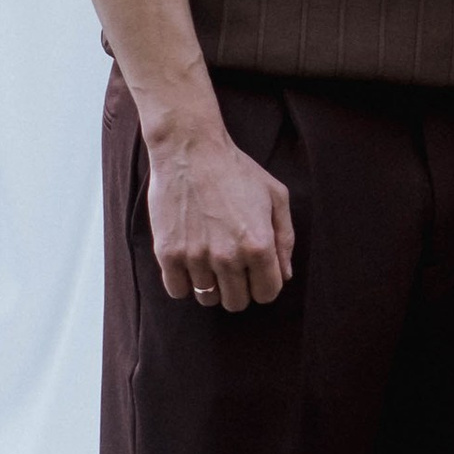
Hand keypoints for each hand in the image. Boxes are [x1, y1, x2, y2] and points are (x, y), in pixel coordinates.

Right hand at [146, 124, 293, 311]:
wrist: (190, 151)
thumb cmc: (236, 170)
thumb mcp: (276, 197)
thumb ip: (285, 239)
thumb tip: (284, 274)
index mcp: (259, 245)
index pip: (267, 293)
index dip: (265, 285)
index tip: (257, 273)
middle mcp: (228, 257)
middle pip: (236, 302)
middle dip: (240, 289)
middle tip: (233, 268)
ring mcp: (196, 257)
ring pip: (207, 298)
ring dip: (212, 286)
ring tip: (210, 262)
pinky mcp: (168, 254)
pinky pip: (178, 291)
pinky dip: (184, 282)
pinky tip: (190, 263)